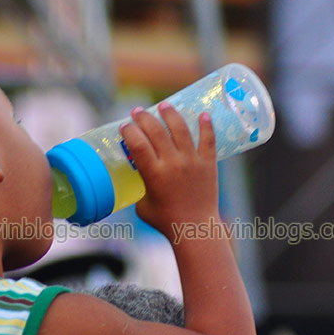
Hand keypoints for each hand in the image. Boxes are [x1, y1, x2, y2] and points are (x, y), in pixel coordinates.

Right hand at [119, 102, 218, 236]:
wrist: (195, 229)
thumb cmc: (165, 220)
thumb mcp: (143, 204)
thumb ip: (141, 185)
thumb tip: (139, 171)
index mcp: (154, 174)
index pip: (138, 144)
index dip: (129, 131)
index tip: (125, 126)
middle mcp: (173, 164)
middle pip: (156, 131)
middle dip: (144, 117)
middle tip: (138, 111)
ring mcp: (192, 162)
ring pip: (181, 129)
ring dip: (171, 114)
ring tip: (164, 105)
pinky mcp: (208, 164)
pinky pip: (208, 140)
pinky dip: (206, 126)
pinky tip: (203, 114)